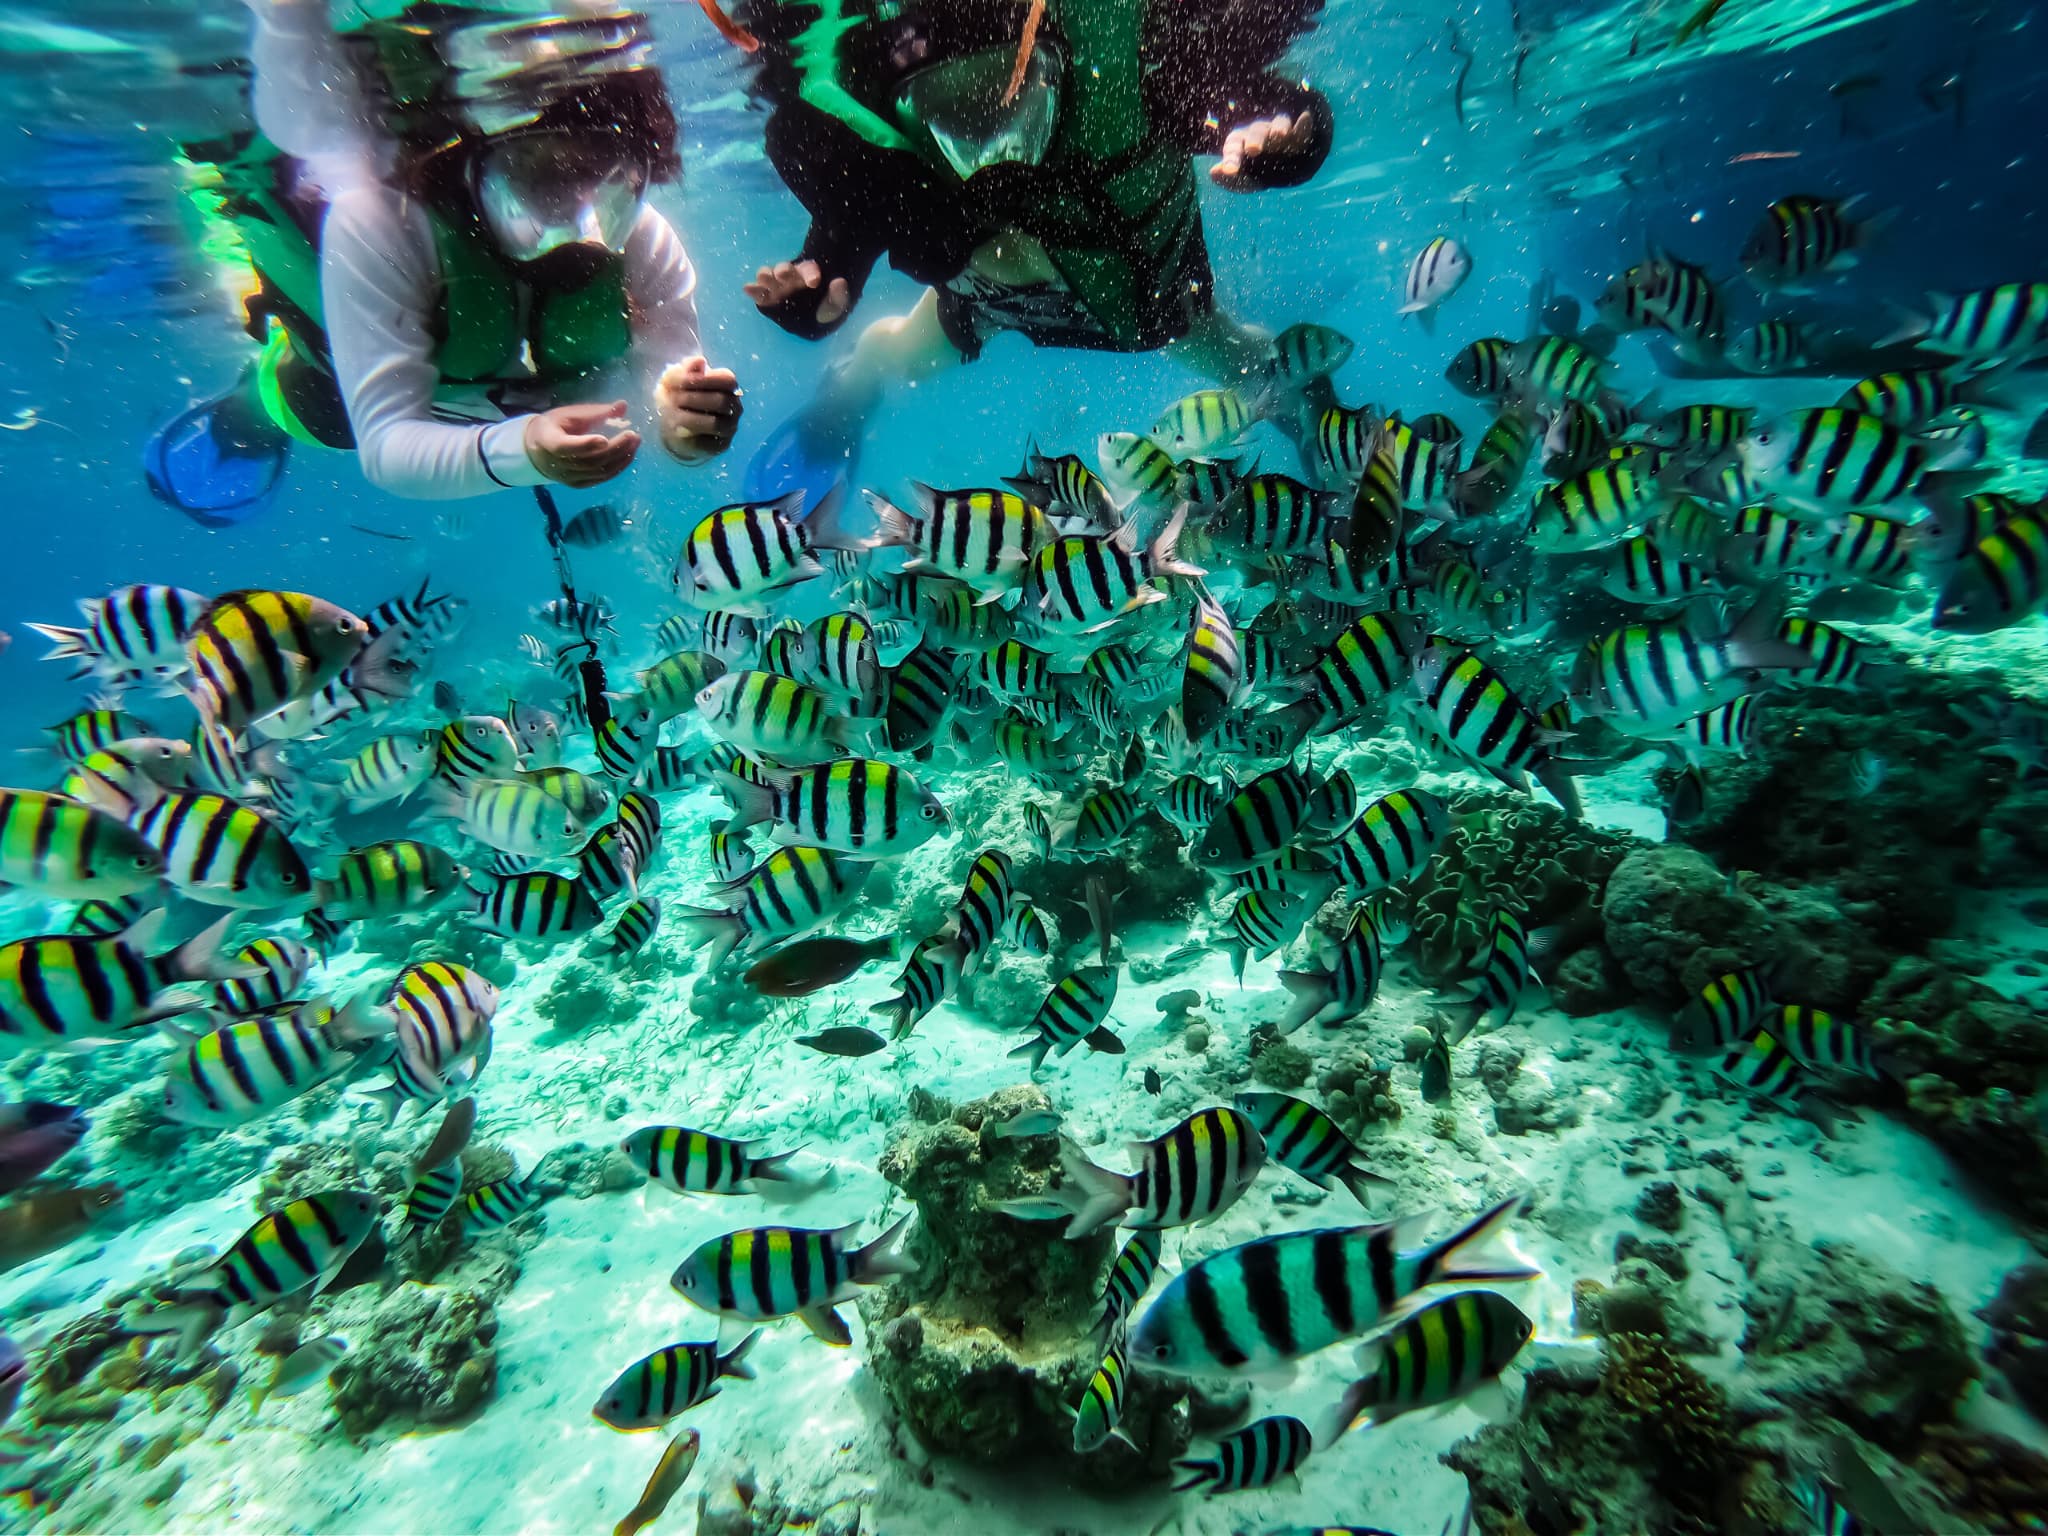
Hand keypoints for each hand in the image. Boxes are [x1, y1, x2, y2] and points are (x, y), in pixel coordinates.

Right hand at [524, 401, 639, 487]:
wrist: (536, 451)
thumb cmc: (553, 427)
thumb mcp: (568, 414)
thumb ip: (594, 412)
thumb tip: (623, 405)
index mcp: (548, 442)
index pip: (566, 447)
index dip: (585, 444)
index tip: (604, 438)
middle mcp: (558, 465)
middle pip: (590, 460)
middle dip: (614, 449)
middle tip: (632, 435)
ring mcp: (569, 478)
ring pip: (599, 472)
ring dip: (621, 458)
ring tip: (635, 442)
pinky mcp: (579, 484)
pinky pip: (601, 478)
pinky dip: (618, 467)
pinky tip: (629, 454)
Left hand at [654, 356, 742, 463]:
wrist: (676, 424)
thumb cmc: (680, 395)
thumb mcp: (679, 378)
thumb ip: (687, 367)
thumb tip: (700, 361)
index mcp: (729, 386)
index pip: (727, 379)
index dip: (704, 379)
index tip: (680, 382)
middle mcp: (735, 407)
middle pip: (720, 401)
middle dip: (692, 399)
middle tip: (672, 400)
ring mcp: (730, 427)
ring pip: (715, 424)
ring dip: (690, 419)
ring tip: (673, 416)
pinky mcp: (722, 445)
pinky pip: (708, 443)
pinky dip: (691, 436)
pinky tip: (678, 431)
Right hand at [744, 259, 850, 326]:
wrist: (816, 320)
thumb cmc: (827, 309)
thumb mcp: (838, 305)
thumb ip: (839, 295)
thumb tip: (839, 282)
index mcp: (807, 275)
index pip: (808, 269)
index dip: (810, 273)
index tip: (815, 280)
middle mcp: (790, 278)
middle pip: (784, 270)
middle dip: (783, 271)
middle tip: (783, 274)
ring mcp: (777, 287)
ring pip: (769, 276)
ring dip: (766, 276)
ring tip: (764, 278)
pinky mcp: (767, 298)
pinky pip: (759, 293)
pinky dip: (753, 290)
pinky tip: (747, 288)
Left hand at [1210, 107, 1316, 189]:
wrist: (1283, 161)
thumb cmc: (1256, 169)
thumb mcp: (1244, 180)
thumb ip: (1230, 180)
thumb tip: (1213, 173)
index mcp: (1241, 142)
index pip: (1234, 146)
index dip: (1231, 158)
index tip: (1230, 171)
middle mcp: (1259, 132)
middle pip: (1256, 132)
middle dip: (1255, 139)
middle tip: (1253, 149)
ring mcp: (1280, 130)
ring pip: (1278, 124)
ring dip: (1279, 127)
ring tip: (1280, 135)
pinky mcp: (1299, 132)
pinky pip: (1301, 127)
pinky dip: (1303, 124)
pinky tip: (1304, 119)